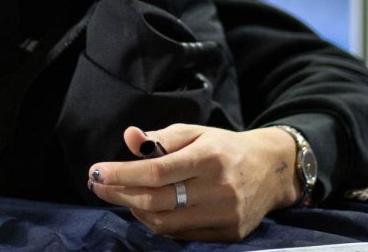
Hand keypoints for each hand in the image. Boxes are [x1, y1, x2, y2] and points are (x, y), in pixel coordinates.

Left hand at [86, 124, 298, 241]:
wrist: (271, 170)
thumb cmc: (224, 147)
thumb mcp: (195, 132)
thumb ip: (161, 137)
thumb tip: (129, 137)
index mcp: (209, 157)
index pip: (157, 171)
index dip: (122, 174)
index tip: (96, 171)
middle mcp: (219, 188)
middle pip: (157, 200)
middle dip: (120, 193)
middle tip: (98, 185)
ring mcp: (225, 215)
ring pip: (165, 223)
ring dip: (136, 210)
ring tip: (123, 195)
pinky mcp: (229, 233)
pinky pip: (181, 234)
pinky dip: (158, 223)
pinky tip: (148, 208)